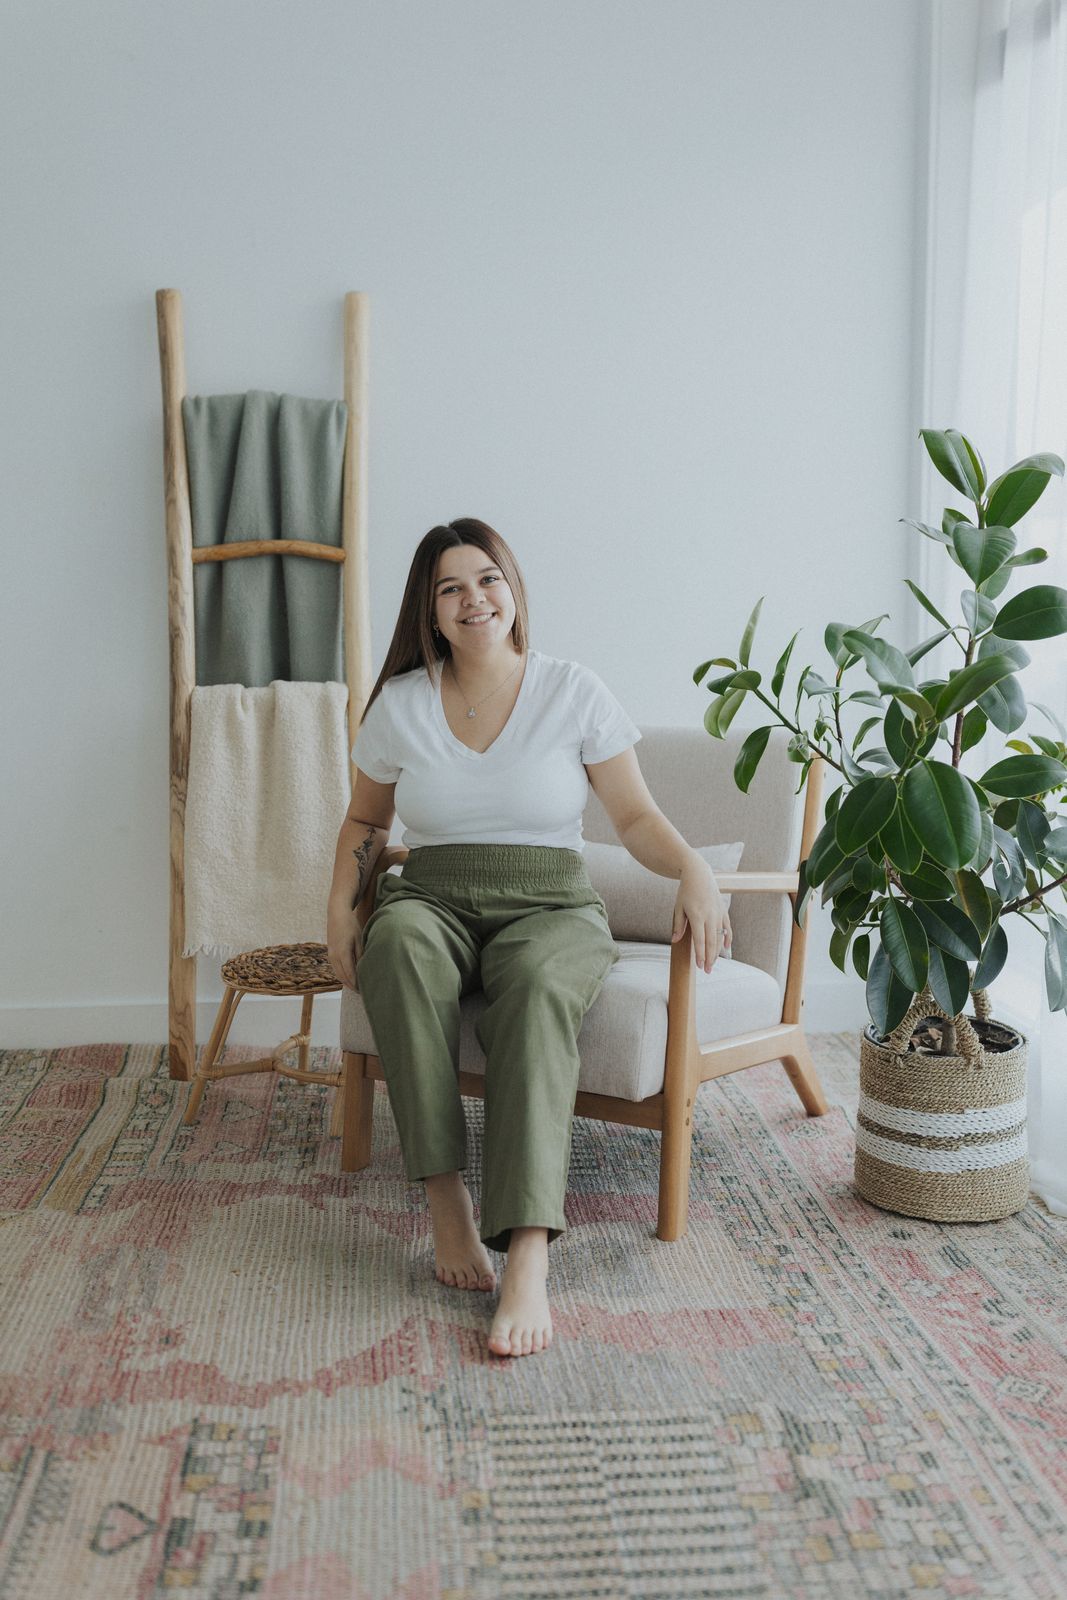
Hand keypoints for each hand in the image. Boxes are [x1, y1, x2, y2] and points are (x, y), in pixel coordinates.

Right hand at [327, 907, 362, 989]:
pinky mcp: (330, 953)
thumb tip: (365, 969)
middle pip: (343, 977)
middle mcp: (334, 956)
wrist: (337, 914)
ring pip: (338, 974)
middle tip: (363, 993)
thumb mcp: (359, 939)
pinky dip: (343, 976)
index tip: (365, 990)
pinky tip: (351, 978)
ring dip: (347, 982)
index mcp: (343, 953)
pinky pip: (336, 969)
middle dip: (353, 986)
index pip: (350, 974)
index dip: (357, 984)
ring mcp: (331, 955)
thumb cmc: (351, 925)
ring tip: (358, 988)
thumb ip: (361, 955)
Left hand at [670, 859, 730, 973]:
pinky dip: (728, 938)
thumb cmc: (685, 891)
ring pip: (720, 937)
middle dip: (709, 958)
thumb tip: (675, 940)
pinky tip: (726, 949)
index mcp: (696, 915)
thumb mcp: (678, 907)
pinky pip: (727, 927)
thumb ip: (678, 925)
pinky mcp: (723, 910)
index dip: (700, 954)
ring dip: (717, 951)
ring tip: (713, 963)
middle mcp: (709, 915)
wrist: (699, 874)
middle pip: (711, 941)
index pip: (699, 940)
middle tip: (707, 971)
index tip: (699, 966)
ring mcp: (718, 913)